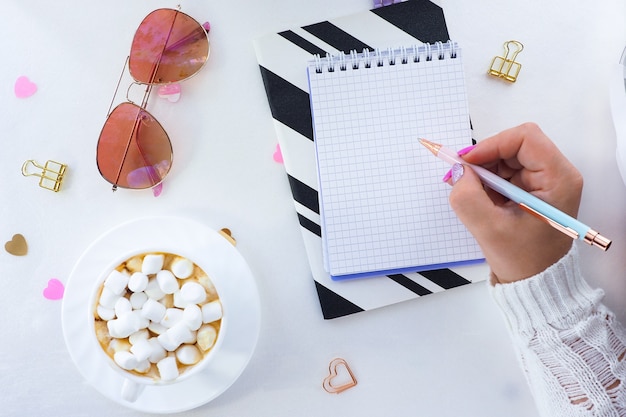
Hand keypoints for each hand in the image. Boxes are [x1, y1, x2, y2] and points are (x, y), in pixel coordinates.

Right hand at [447, 123, 582, 282]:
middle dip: (485, 160)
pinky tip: (484, 202)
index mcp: (559, 180)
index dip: (492, 144)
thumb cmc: (523, 260)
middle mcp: (556, 175)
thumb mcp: (489, 230)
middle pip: (514, 145)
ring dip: (485, 172)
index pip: (525, 138)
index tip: (467, 162)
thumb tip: (458, 171)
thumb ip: (468, 197)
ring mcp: (544, 181)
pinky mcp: (532, 188)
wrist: (534, 282)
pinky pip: (505, 171)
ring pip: (506, 157)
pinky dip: (488, 181)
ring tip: (476, 198)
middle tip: (463, 178)